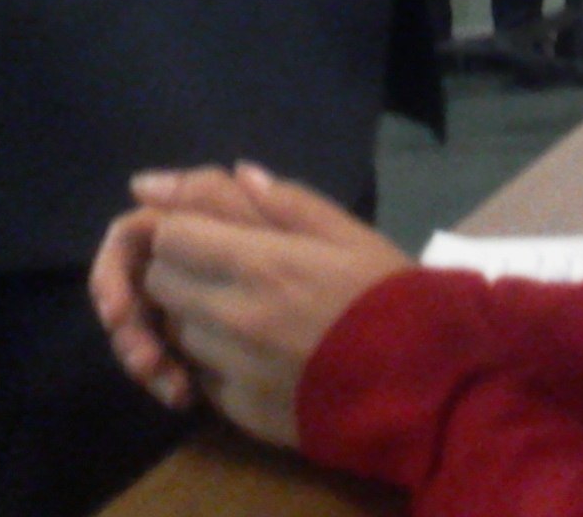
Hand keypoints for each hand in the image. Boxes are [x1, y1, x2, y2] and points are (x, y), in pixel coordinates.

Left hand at [116, 163, 411, 448]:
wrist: (422, 385)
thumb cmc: (388, 296)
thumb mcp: (348, 232)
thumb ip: (285, 201)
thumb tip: (236, 173)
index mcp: (261, 263)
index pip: (170, 235)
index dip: (180, 226)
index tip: (206, 227)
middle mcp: (233, 316)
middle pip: (160, 282)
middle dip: (178, 267)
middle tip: (219, 265)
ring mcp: (232, 369)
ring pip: (174, 331)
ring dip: (190, 314)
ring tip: (235, 308)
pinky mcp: (238, 411)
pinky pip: (196, 375)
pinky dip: (207, 360)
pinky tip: (245, 351)